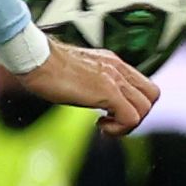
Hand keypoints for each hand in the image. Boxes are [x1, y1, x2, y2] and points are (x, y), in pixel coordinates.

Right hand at [14, 43, 159, 137]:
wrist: (34, 57)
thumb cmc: (42, 64)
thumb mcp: (74, 71)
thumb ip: (88, 80)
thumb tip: (86, 93)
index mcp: (111, 62)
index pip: (141, 84)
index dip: (132, 103)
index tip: (110, 111)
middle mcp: (118, 68)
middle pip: (151, 96)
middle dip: (136, 114)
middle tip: (111, 120)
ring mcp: (115, 79)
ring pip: (145, 108)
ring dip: (127, 124)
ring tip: (104, 125)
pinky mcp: (108, 91)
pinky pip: (131, 118)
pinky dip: (119, 128)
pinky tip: (99, 125)